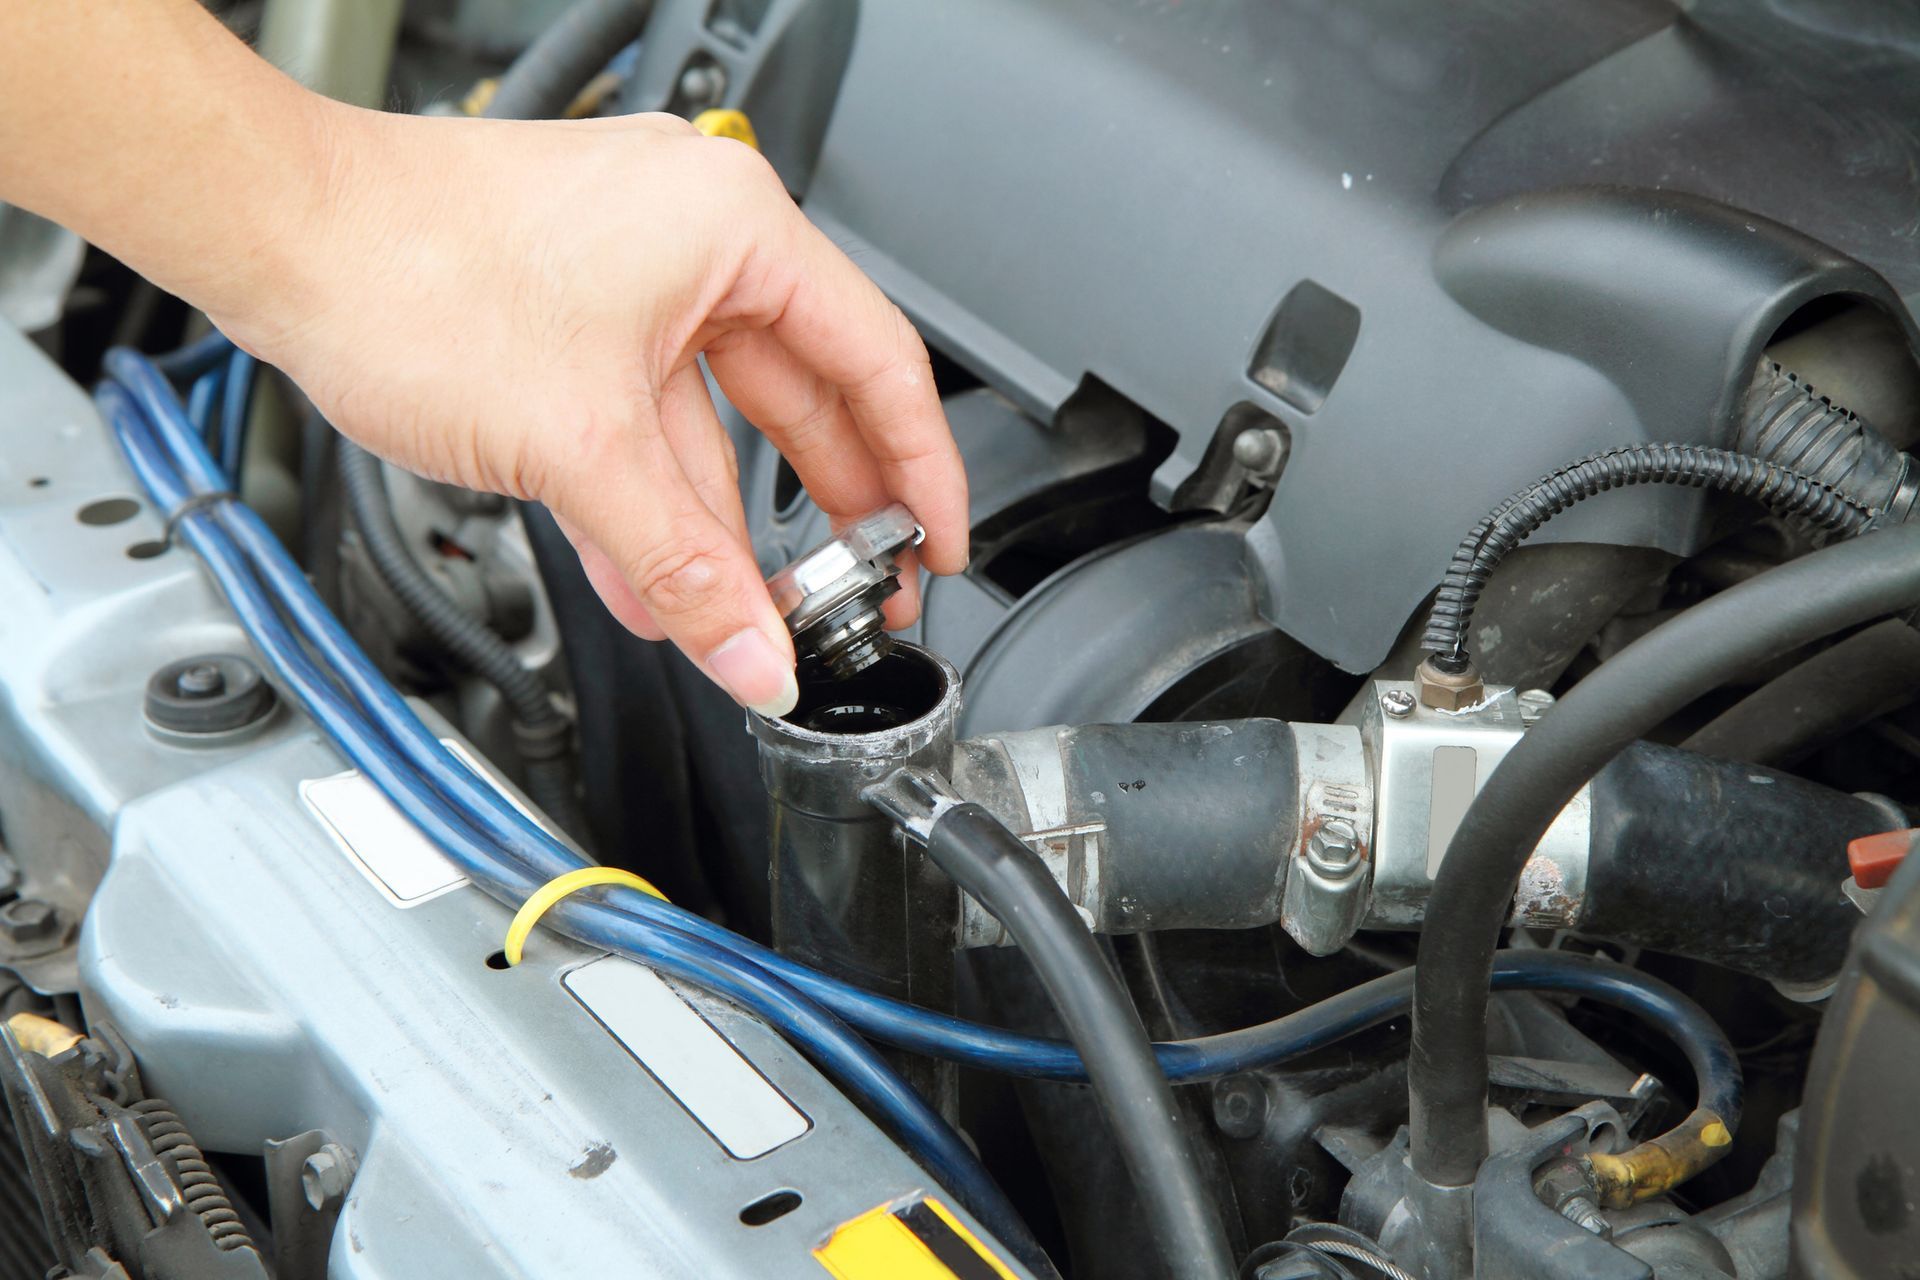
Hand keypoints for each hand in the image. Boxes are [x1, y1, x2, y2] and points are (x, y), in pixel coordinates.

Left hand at [214, 104, 967, 715]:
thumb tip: (755, 652)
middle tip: (853, 593)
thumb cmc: (409, 267)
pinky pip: (646, 419)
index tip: (935, 547)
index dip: (919, 472)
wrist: (275, 237)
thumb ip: (684, 568)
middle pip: (804, 398)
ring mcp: (632, 274)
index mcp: (736, 230)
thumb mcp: (582, 447)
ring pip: (714, 424)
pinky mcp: (575, 310)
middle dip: (821, 512)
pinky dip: (652, 498)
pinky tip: (656, 578)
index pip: (878, 365)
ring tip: (740, 615)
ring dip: (718, 528)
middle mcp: (696, 239)